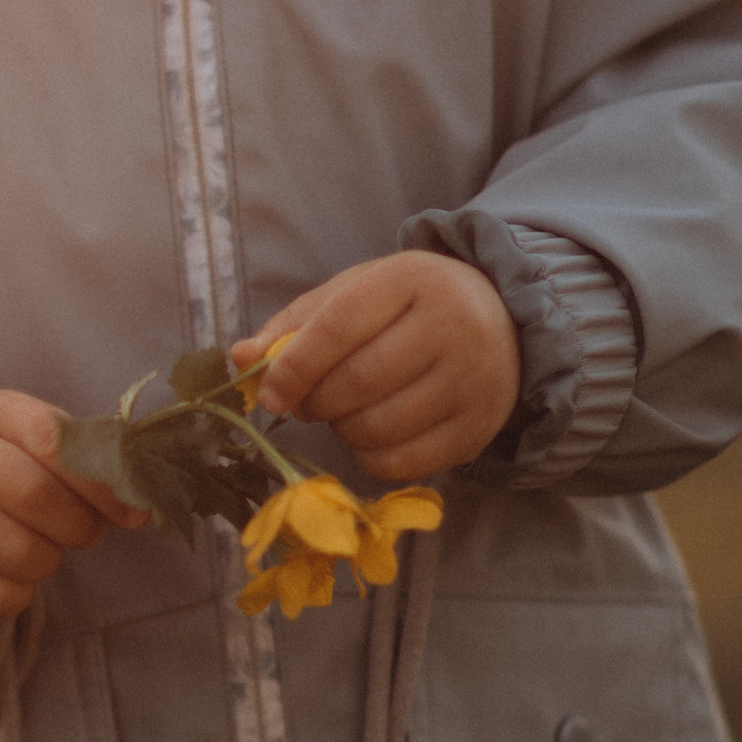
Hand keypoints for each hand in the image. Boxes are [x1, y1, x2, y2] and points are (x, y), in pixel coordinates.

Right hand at [0, 391, 145, 618]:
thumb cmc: (1, 464)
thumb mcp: (37, 442)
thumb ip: (90, 464)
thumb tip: (137, 510)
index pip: (57, 444)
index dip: (102, 486)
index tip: (132, 515)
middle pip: (37, 498)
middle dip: (78, 528)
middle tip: (79, 533)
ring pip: (19, 554)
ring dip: (48, 563)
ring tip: (39, 549)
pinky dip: (19, 595)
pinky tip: (11, 576)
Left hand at [233, 253, 518, 479]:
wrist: (502, 322)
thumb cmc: (410, 307)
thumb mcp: (357, 293)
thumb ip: (295, 324)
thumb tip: (239, 359)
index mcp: (413, 279)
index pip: (340, 326)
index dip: (295, 366)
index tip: (270, 394)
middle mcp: (453, 325)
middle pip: (357, 383)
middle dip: (315, 402)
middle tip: (306, 402)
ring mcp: (473, 380)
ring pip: (378, 427)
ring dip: (342, 430)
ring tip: (345, 412)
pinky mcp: (479, 427)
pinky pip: (403, 462)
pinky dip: (370, 457)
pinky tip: (371, 435)